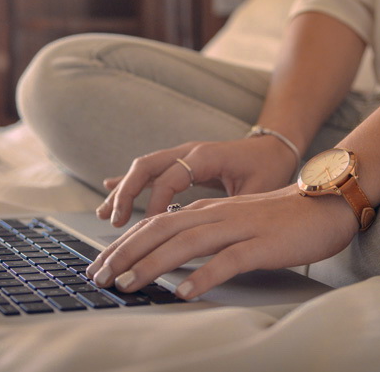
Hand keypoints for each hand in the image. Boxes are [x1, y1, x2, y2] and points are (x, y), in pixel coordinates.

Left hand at [87, 186, 358, 299]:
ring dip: (152, 265)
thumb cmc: (282, 219)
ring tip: (127, 285)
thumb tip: (172, 256)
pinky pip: (228, 260)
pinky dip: (203, 276)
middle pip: (160, 231)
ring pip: (186, 243)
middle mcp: (217, 215)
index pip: (155, 224)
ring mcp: (239, 228)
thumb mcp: (235, 222)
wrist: (326, 204)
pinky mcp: (262, 244)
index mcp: (208, 211)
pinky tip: (184, 292)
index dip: (124, 244)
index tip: (100, 265)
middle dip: (124, 254)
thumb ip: (205, 233)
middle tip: (99, 277)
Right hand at [97, 136, 297, 226]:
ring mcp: (182, 154)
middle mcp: (189, 151)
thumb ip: (233, 207)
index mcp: (206, 156)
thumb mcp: (258, 189)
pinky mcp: (181, 162)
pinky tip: (110, 191)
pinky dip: (129, 182)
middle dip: (126, 193)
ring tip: (105, 215)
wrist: (274, 147)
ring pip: (143, 168)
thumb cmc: (269, 169)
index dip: (156, 203)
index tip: (149, 227)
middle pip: (147, 166)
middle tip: (114, 222)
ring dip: (123, 190)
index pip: (171, 178)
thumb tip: (211, 233)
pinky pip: (150, 170)